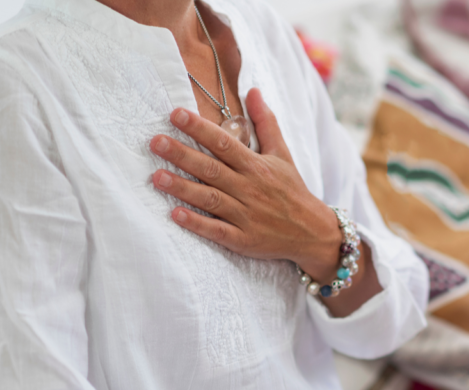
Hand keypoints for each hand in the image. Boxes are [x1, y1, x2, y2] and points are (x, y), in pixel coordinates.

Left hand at [148, 88, 340, 281]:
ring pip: (210, 198)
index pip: (224, 143)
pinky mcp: (243, 239)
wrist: (313, 232)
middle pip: (212, 168)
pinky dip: (197, 223)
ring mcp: (246, 215)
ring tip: (156, 177)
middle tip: (155, 141)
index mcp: (257, 166)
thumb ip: (266, 122)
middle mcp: (250, 188)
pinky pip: (217, 230)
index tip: (176, 114)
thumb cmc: (292, 190)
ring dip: (183, 188)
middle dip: (182, 154)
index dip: (200, 128)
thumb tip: (253, 91)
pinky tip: (176, 214)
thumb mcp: (283, 154)